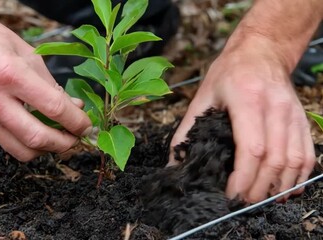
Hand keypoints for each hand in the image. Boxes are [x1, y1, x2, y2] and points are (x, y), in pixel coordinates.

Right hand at [0, 6, 91, 160]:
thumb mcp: (26, 53)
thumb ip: (50, 84)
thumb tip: (73, 107)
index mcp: (10, 75)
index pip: (53, 108)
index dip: (76, 121)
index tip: (87, 125)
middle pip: (37, 139)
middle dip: (65, 144)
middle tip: (76, 137)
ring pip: (20, 150)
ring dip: (45, 149)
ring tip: (57, 136)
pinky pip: (6, 141)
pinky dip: (25, 141)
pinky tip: (34, 128)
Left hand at [169, 37, 314, 202]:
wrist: (262, 50)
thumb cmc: (229, 73)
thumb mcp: (202, 97)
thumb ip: (187, 131)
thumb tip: (175, 162)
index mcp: (247, 100)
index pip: (252, 148)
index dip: (243, 178)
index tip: (231, 194)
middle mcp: (275, 108)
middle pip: (275, 160)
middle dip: (259, 189)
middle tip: (242, 203)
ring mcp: (293, 114)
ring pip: (295, 161)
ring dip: (279, 187)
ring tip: (261, 200)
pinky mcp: (302, 119)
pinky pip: (307, 154)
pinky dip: (298, 177)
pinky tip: (285, 189)